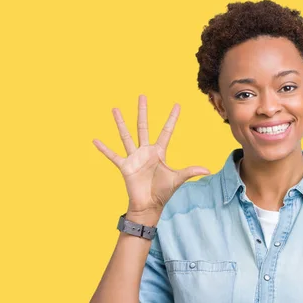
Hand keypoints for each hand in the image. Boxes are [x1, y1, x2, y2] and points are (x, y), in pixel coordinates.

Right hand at [93, 94, 210, 214]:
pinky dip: (104, 148)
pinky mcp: (125, 166)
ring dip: (120, 123)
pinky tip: (95, 140)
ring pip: (126, 136)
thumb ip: (190, 171)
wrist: (148, 206)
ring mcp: (134, 157)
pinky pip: (112, 155)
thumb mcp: (177, 179)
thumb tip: (208, 169)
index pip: (166, 131)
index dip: (172, 118)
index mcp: (159, 152)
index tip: (177, 105)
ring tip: (115, 109)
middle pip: (143, 126)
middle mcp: (146, 151)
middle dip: (143, 111)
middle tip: (142, 96)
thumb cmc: (163, 193)